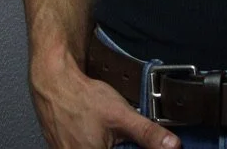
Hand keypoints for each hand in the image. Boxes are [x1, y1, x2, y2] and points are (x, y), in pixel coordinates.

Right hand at [29, 54, 181, 148]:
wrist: (54, 83)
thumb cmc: (83, 98)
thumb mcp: (121, 115)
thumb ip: (148, 133)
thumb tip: (173, 146)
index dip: (132, 148)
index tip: (130, 140)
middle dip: (121, 145)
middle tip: (116, 133)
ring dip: (107, 142)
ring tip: (104, 129)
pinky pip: (83, 147)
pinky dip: (95, 141)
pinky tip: (97, 130)